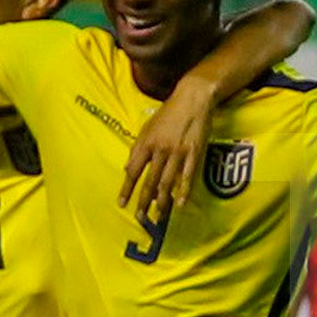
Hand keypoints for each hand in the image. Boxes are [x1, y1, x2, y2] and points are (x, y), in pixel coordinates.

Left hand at [122, 76, 213, 221]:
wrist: (192, 99)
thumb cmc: (168, 113)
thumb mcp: (148, 128)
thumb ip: (138, 149)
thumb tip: (128, 169)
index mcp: (146, 143)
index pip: (133, 170)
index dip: (127, 188)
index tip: (121, 203)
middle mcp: (160, 149)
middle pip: (150, 180)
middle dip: (143, 200)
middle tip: (140, 217)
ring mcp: (178, 152)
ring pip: (168, 181)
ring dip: (162, 201)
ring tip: (158, 216)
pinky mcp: (194, 153)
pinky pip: (188, 176)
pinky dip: (184, 191)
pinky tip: (180, 204)